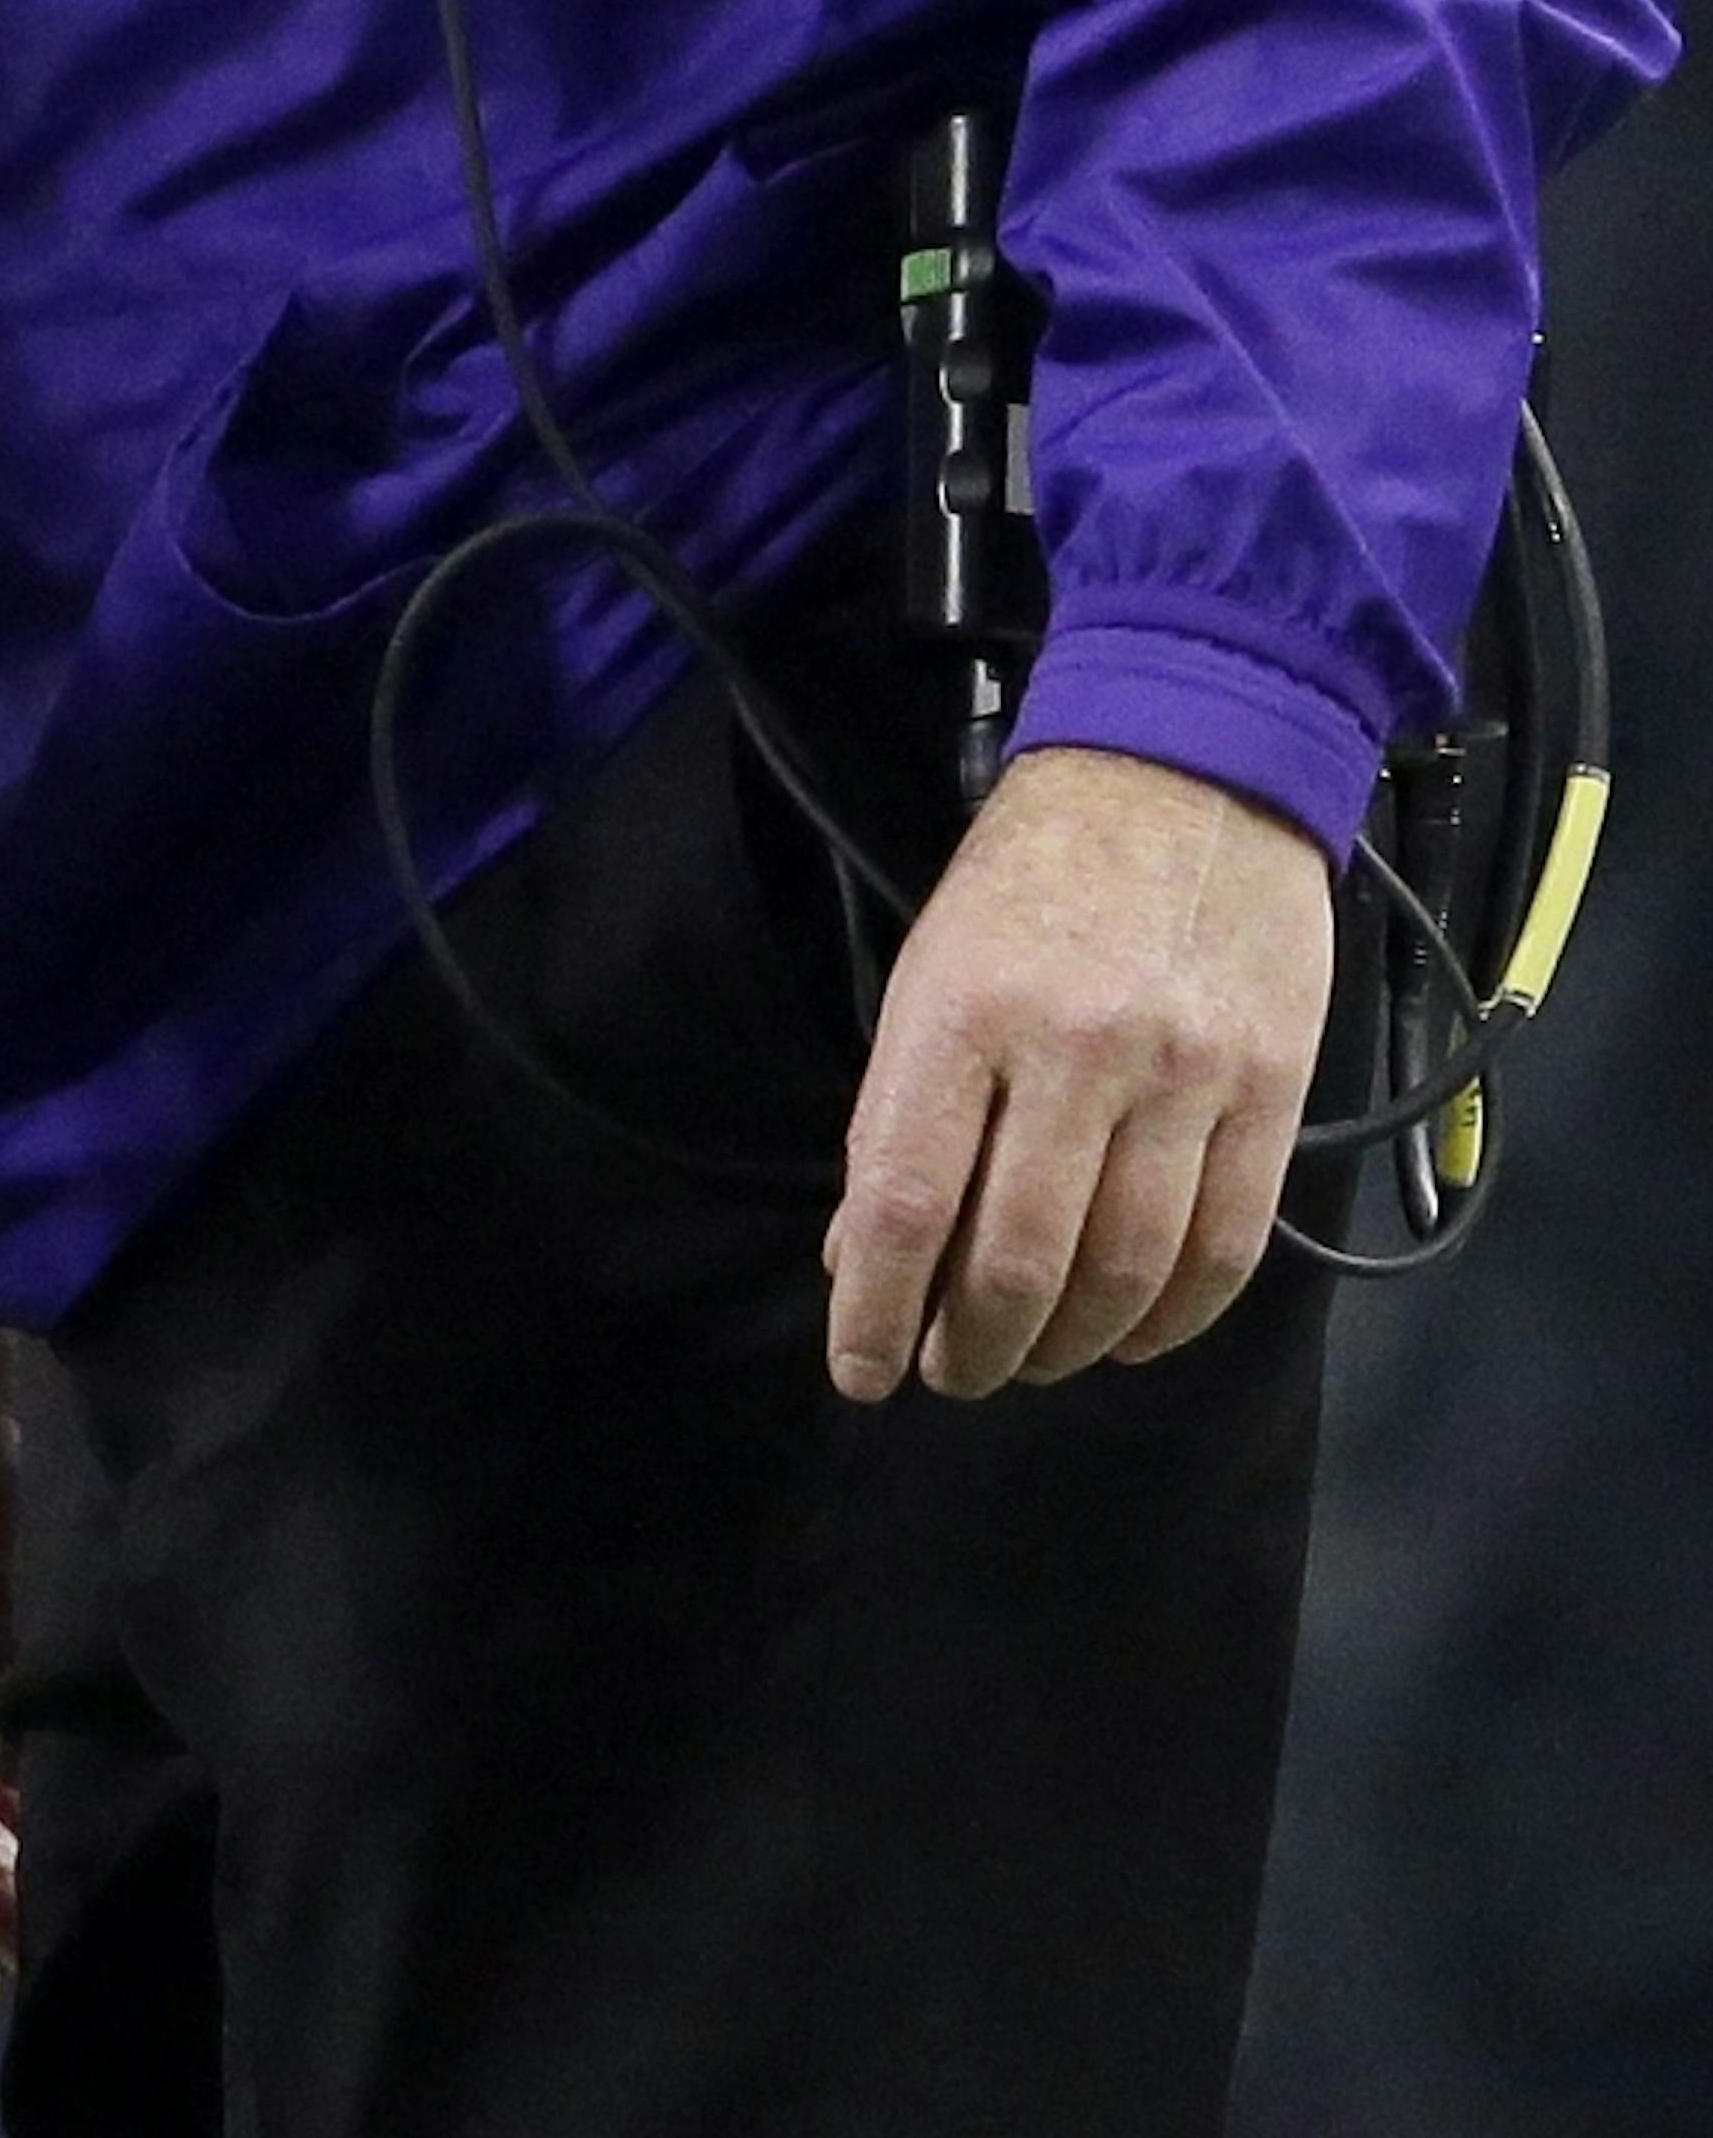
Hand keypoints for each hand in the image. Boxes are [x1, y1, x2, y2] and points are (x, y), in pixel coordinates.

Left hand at [823, 743, 1333, 1403]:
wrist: (1192, 764)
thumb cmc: (1039, 870)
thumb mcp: (933, 966)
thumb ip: (900, 1114)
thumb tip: (867, 1262)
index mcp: (966, 1009)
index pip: (908, 1203)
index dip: (877, 1314)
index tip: (865, 1373)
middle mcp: (1077, 1046)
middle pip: (1020, 1261)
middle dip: (974, 1349)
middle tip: (953, 1371)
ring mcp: (1186, 1071)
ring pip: (1125, 1274)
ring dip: (1068, 1347)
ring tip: (1035, 1357)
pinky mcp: (1272, 1088)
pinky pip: (1225, 1249)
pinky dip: (1172, 1321)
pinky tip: (1130, 1334)